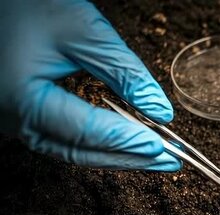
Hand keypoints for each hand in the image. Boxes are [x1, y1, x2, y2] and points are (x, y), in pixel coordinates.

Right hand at [0, 0, 180, 170]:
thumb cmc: (23, 7)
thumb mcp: (81, 30)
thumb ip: (123, 71)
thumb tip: (158, 109)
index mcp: (22, 99)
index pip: (87, 132)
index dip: (128, 141)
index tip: (163, 147)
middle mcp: (12, 119)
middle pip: (82, 152)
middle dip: (130, 158)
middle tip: (169, 160)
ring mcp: (13, 122)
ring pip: (73, 151)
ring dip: (117, 155)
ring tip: (156, 156)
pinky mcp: (21, 117)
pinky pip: (64, 140)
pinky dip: (99, 145)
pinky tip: (126, 143)